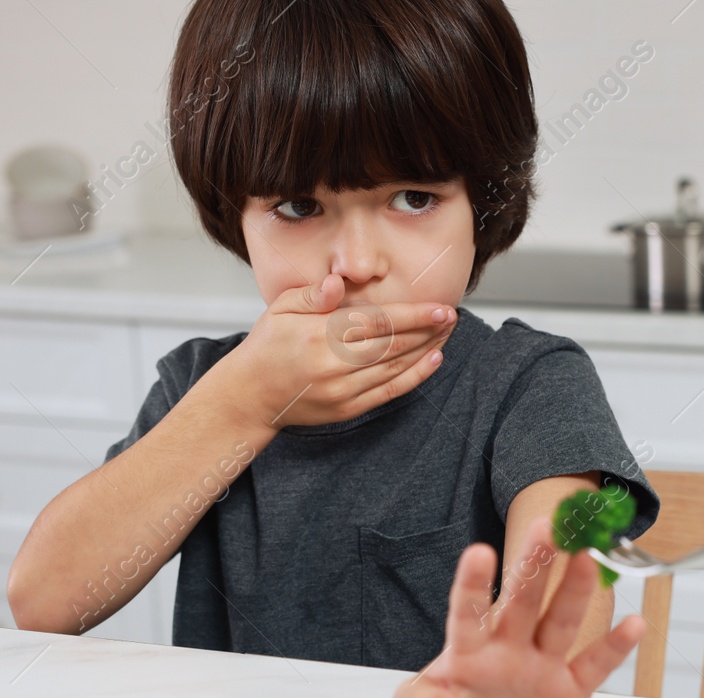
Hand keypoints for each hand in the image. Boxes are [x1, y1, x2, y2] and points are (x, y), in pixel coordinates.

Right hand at [224, 273, 457, 428]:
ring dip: (427, 350)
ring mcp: (342, 390)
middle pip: (394, 345)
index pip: (378, 323)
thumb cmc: (268, 346)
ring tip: (447, 333)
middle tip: (452, 317)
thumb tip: (336, 283)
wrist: (250, 395)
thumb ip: (312, 295)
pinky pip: (389, 392)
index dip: (414, 316)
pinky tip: (433, 360)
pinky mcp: (348, 408)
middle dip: (428, 331)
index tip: (440, 308)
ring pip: (396, 368)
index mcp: (320, 335)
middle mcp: (334, 364)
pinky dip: (415, 377)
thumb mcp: (281, 308)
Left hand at [393, 518, 644, 697]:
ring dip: (575, 592)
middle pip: (522, 602)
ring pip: (560, 622)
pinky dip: (615, 648)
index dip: (473, 584)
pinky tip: (635, 624)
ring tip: (589, 558)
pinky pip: (594, 667)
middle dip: (534, 566)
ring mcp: (542, 664)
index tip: (479, 552)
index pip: (468, 612)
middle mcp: (509, 645)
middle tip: (546, 526)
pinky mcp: (569, 690)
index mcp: (469, 647)